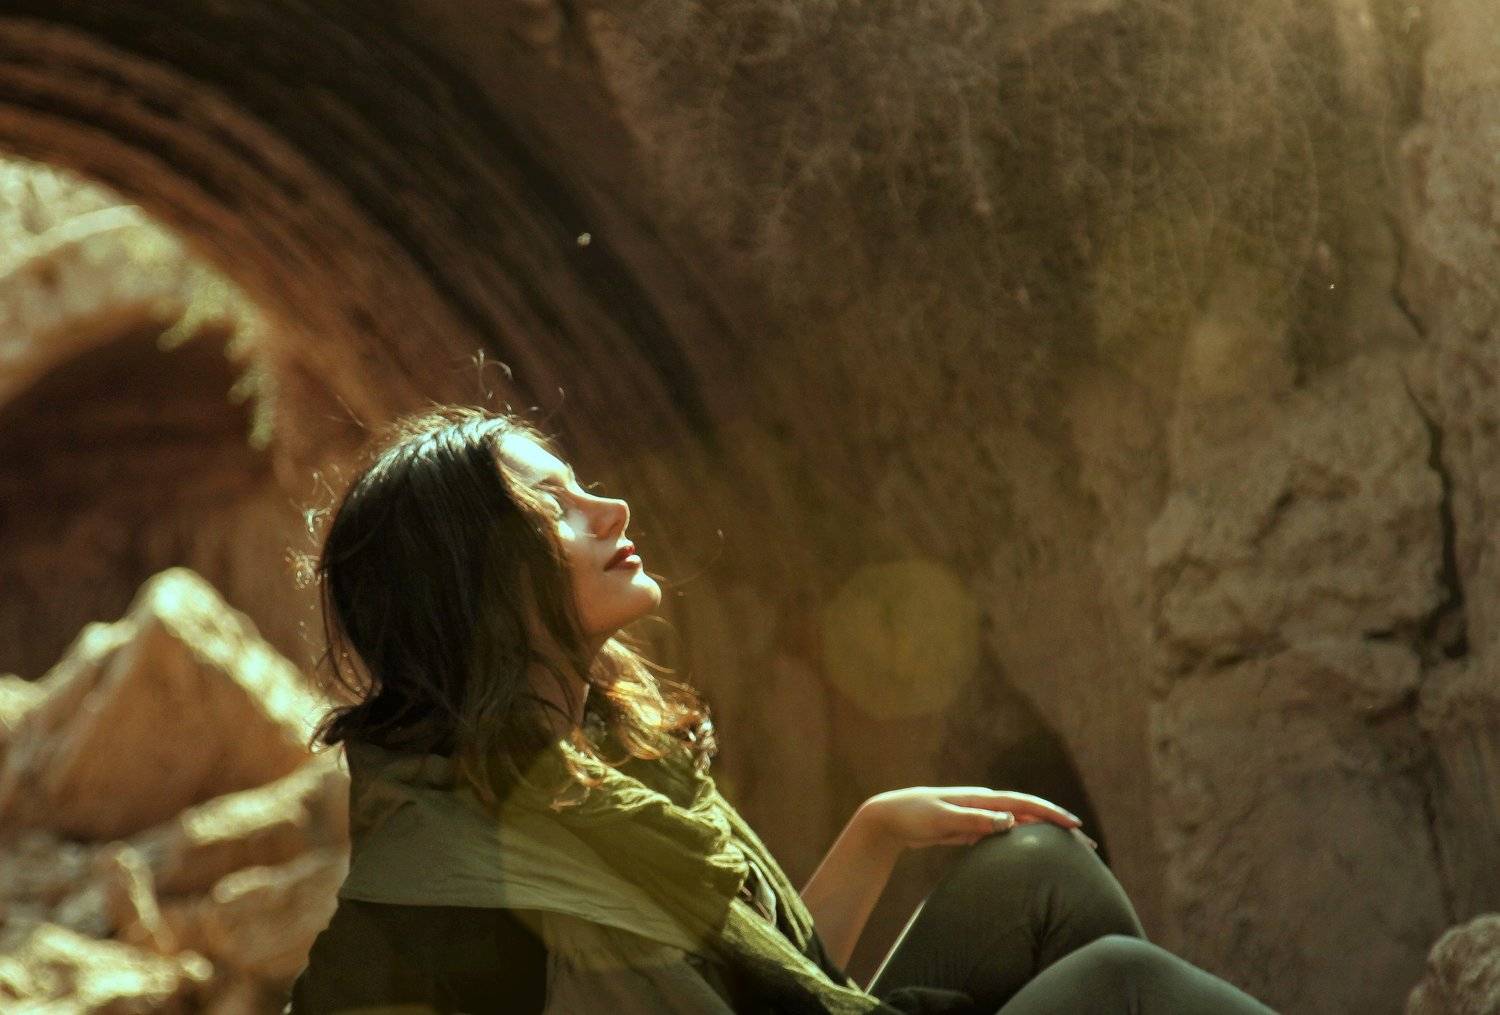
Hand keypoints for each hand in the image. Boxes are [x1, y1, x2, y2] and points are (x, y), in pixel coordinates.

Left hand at [857, 786, 1085, 849]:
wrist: (889, 817)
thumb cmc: (912, 814)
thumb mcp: (941, 817)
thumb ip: (973, 819)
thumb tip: (1009, 820)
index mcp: (981, 798)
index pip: (1024, 805)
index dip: (1051, 815)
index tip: (1076, 827)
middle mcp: (984, 805)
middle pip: (1030, 814)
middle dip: (1058, 827)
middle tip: (1088, 846)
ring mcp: (979, 817)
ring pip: (1021, 825)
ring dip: (1045, 836)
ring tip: (1071, 853)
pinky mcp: (971, 830)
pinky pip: (1005, 836)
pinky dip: (1024, 843)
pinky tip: (1034, 856)